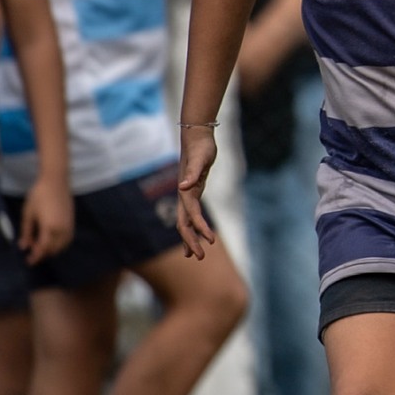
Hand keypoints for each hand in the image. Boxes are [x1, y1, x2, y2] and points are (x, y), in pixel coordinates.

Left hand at [17, 176, 73, 263]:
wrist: (56, 182)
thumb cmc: (39, 196)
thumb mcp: (28, 214)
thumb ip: (26, 232)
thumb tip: (23, 247)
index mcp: (50, 229)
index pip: (43, 249)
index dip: (35, 257)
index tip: (28, 262)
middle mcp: (62, 231)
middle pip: (53, 250)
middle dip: (43, 253)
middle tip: (31, 250)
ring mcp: (69, 227)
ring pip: (62, 246)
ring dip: (52, 250)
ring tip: (40, 246)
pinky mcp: (72, 223)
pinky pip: (67, 240)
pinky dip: (59, 244)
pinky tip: (51, 240)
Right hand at [177, 126, 218, 258]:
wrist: (197, 137)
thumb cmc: (200, 147)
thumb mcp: (201, 158)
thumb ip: (193, 172)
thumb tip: (184, 186)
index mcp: (186, 191)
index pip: (191, 216)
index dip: (200, 228)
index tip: (211, 240)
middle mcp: (184, 195)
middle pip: (184, 224)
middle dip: (191, 241)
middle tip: (200, 257)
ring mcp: (187, 195)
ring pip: (186, 222)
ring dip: (190, 238)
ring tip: (196, 255)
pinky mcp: (193, 192)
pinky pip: (192, 215)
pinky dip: (194, 227)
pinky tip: (199, 236)